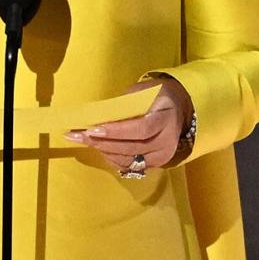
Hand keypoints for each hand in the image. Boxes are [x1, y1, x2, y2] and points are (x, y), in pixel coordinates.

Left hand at [64, 77, 193, 172]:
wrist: (179, 108)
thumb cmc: (155, 96)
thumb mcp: (141, 92)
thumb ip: (122, 105)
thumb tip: (97, 116)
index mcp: (165, 117)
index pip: (141, 128)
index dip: (116, 131)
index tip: (93, 129)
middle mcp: (166, 140)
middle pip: (133, 147)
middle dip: (103, 143)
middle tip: (79, 136)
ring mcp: (162, 156)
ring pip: (130, 160)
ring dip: (104, 151)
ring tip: (84, 141)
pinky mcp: (157, 164)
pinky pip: (131, 167)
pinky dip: (113, 159)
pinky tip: (99, 149)